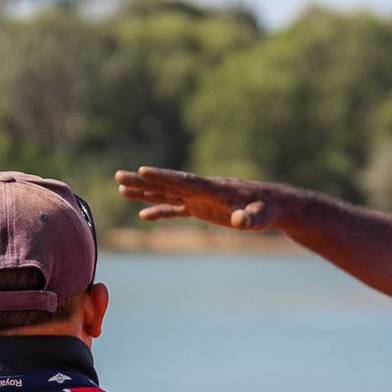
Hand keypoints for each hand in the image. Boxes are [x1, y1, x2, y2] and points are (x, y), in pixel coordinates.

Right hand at [114, 167, 284, 230]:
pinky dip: (160, 211)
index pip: (183, 181)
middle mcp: (201, 190)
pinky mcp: (202, 208)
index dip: (163, 177)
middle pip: (167, 184)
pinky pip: (176, 209)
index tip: (141, 171)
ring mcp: (200, 199)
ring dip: (144, 192)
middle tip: (118, 176)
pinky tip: (143, 216)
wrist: (272, 205)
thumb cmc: (267, 209)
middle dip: (142, 181)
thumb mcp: (261, 216)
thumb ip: (251, 218)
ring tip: (120, 189)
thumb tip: (242, 221)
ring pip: (166, 193)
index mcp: (212, 188)